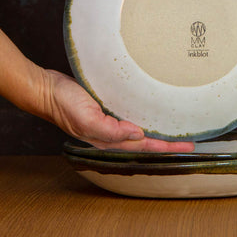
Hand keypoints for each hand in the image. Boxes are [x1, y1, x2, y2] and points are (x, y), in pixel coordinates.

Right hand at [42, 69, 194, 151]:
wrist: (47, 89)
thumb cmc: (63, 104)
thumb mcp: (86, 118)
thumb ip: (110, 131)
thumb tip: (137, 134)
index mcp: (108, 138)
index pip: (144, 145)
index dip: (166, 147)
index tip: (186, 147)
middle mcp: (111, 132)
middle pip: (145, 140)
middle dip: (167, 142)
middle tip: (189, 142)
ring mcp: (109, 120)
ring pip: (139, 128)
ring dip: (157, 130)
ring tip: (175, 129)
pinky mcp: (107, 106)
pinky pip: (129, 114)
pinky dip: (143, 115)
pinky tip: (149, 111)